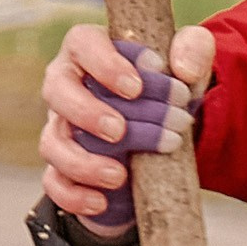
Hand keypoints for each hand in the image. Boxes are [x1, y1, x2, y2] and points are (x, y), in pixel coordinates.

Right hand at [38, 22, 214, 227]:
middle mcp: (68, 88)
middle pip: (56, 90)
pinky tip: (102, 202)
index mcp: (91, 53)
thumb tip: (185, 68)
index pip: (82, 43)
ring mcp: (62, 129)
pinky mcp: (64, 168)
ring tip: (119, 175)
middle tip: (120, 131)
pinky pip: (55, 183)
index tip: (136, 88)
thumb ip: (194, 51)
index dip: (104, 64)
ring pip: (52, 142)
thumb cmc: (168, 92)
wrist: (167, 137)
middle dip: (87, 112)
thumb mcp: (190, 67)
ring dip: (82, 162)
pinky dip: (75, 195)